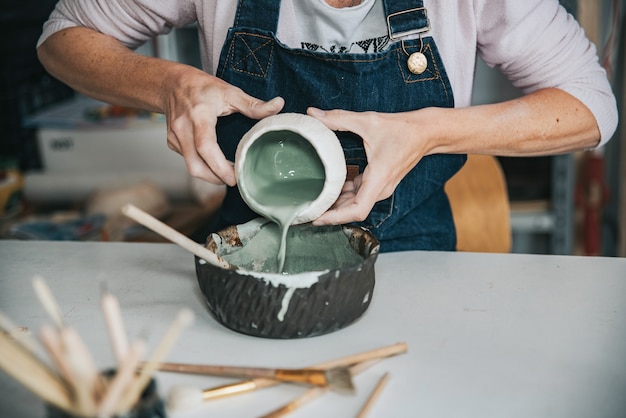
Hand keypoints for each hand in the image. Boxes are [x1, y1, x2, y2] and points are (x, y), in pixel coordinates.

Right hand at [164, 69, 283, 184]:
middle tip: (234, 181)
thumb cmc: (202, 87)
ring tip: (227, 175)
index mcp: (199, 115)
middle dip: (215, 178)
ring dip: (209, 175)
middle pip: (195, 164)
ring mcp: (175, 137)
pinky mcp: (172, 143)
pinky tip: (215, 164)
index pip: (205, 146)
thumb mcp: (229, 91)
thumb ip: (254, 104)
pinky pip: (188, 160)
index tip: (234, 178)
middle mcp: (183, 128)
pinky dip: (202, 166)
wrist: (171, 84)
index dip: (219, 166)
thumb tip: (278, 105)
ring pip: (191, 166)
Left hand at [307, 107, 429, 224]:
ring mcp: (380, 187)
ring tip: (312, 202)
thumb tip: (312, 113)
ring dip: (336, 205)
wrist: (426, 132)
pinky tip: (328, 189)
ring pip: (355, 204)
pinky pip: (359, 195)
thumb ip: (338, 118)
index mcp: (378, 179)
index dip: (335, 217)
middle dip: (330, 213)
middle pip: (352, 211)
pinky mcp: (379, 182)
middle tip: (305, 211)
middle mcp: (380, 188)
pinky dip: (343, 195)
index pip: (357, 210)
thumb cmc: (402, 129)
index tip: (316, 218)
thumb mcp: (368, 121)